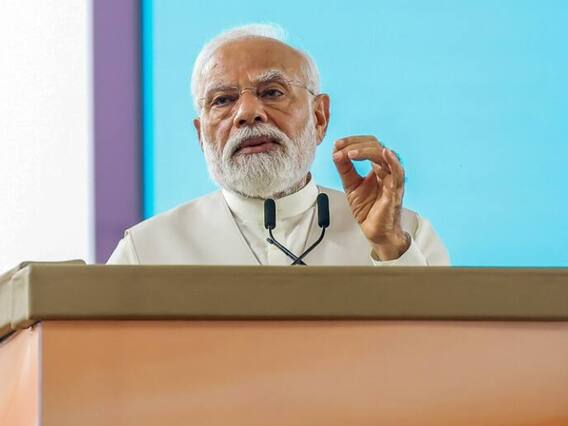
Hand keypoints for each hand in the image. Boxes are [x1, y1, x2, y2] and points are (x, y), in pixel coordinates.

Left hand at [332, 135, 409, 259]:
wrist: (375, 231)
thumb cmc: (368, 210)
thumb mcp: (351, 185)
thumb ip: (345, 169)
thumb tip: (336, 152)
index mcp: (376, 167)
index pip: (367, 145)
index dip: (352, 141)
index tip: (336, 144)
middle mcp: (385, 169)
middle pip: (375, 145)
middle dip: (355, 143)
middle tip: (340, 147)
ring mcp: (391, 178)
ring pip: (383, 155)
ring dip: (365, 151)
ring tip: (350, 154)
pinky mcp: (395, 189)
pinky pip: (398, 172)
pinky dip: (393, 161)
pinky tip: (385, 152)